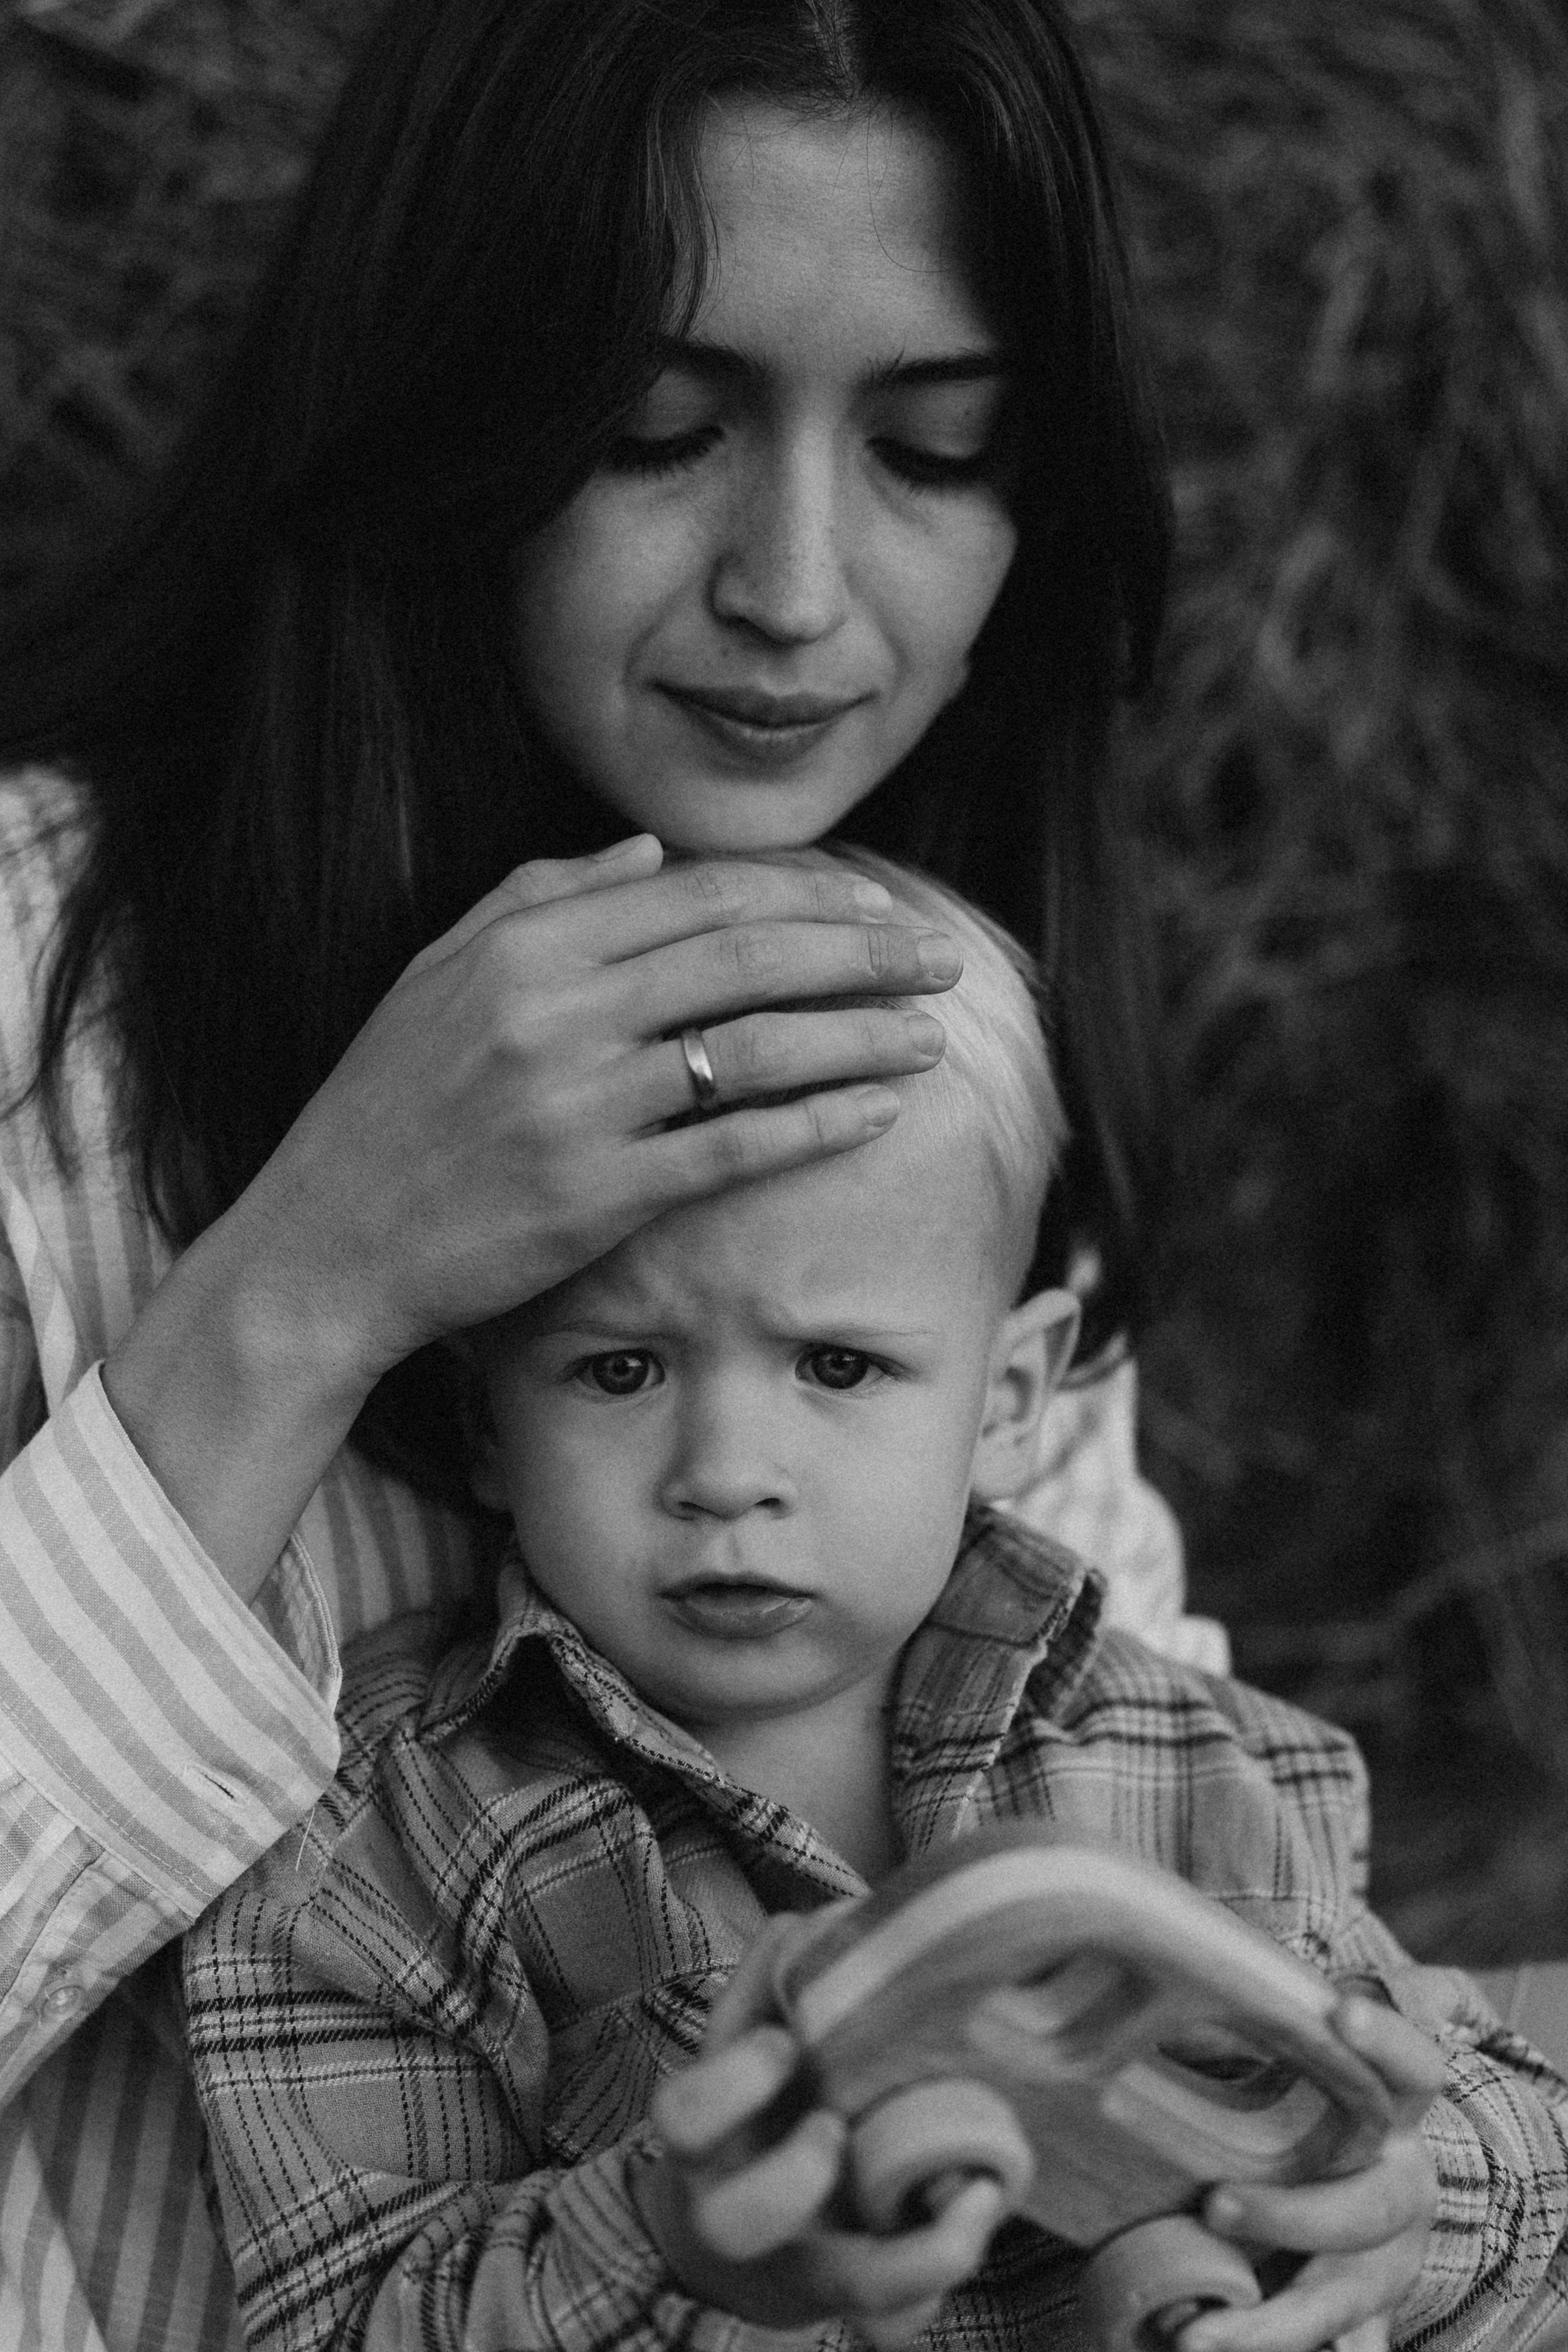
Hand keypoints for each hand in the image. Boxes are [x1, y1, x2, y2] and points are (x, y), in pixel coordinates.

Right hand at [105, 838, 956, 1593]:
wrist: (329, 1241)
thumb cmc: (387, 1106)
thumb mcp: (439, 974)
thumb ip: (539, 896)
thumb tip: (648, 852)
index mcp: (527, 945)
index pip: (700, 895)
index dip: (803, 897)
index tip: (874, 908)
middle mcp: (559, 1011)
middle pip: (747, 958)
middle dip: (861, 953)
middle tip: (938, 960)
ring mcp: (581, 1104)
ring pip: (756, 1048)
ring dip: (860, 1036)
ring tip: (930, 1035)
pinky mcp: (597, 1195)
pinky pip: (734, 1147)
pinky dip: (815, 1124)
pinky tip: (877, 1112)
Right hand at [636, 1918, 1004, 2345]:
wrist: (733, 2246)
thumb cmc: (753, 2120)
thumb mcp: (740, 2056)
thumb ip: (764, 1991)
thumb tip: (808, 1922)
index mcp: (707, 2144)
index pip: (683, 2118)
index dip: (734, 2082)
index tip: (785, 2045)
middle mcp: (742, 2216)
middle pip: (737, 2221)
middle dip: (792, 2174)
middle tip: (838, 2126)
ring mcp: (801, 2270)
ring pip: (847, 2290)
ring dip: (913, 2250)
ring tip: (972, 2194)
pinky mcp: (852, 2310)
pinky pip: (896, 2326)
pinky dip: (940, 2287)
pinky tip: (970, 2223)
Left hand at [1176, 1994, 1445, 2351]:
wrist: (1367, 2157)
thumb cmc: (1318, 2080)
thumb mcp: (1315, 2040)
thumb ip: (1278, 2009)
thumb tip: (1194, 1964)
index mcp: (1399, 2110)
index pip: (1414, 2066)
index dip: (1387, 2040)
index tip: (1342, 2011)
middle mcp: (1400, 2184)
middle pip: (1368, 2207)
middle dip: (1295, 2214)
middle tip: (1215, 2203)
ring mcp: (1383, 2257)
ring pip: (1342, 2297)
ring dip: (1273, 2322)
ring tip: (1196, 2336)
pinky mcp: (1357, 2306)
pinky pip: (1329, 2342)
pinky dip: (1274, 2347)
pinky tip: (1207, 2347)